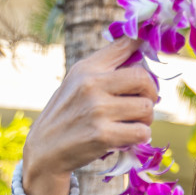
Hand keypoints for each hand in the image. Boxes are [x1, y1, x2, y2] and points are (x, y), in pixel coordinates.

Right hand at [22, 36, 156, 194]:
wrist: (44, 151)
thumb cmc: (67, 115)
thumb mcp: (76, 83)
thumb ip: (104, 69)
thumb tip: (141, 48)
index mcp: (86, 68)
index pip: (124, 44)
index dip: (144, 43)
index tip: (150, 51)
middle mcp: (91, 84)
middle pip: (144, 78)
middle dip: (151, 93)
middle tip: (142, 104)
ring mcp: (97, 109)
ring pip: (146, 108)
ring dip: (145, 119)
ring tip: (132, 123)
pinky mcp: (102, 135)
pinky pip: (142, 132)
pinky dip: (140, 136)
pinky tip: (128, 138)